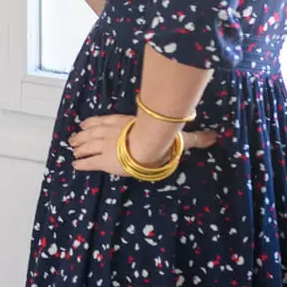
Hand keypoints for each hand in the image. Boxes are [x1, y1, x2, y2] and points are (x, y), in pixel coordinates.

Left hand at [69, 113, 218, 175]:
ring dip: (78, 146)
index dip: (94, 123)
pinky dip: (81, 163)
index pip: (104, 121)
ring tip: (72, 148)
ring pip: (86, 145)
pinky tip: (75, 165)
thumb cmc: (161, 138)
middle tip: (73, 138)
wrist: (148, 145)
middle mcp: (110, 132)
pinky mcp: (102, 161)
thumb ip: (193, 138)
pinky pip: (88, 162)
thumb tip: (214, 136)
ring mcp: (105, 145)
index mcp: (124, 123)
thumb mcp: (176, 136)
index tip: (85, 123)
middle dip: (82, 136)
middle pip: (91, 133)